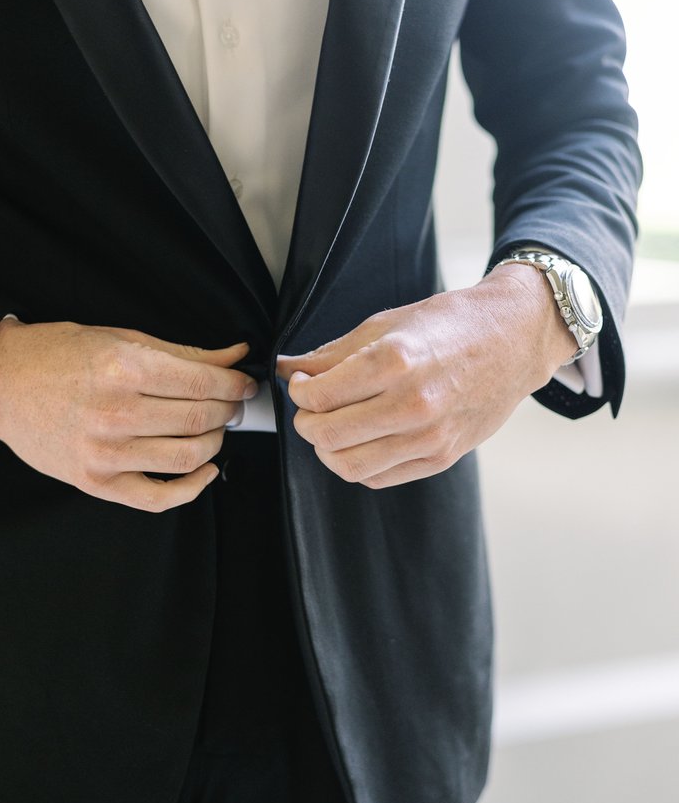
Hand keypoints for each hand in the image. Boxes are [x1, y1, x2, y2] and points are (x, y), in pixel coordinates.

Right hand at [0, 318, 257, 511]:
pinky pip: (158, 498)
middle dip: (227, 410)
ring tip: (213, 428)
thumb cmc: (54, 356)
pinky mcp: (96, 482)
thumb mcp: (119, 338)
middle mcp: (116, 413)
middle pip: (199, 418)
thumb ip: (182, 353)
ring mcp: (105, 453)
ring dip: (214, 442)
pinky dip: (191, 488)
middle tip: (231, 403)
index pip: (203, 383)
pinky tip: (204, 470)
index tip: (243, 384)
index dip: (234, 385)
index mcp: (123, 368)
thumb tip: (233, 357)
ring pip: (188, 457)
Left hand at [275, 265, 577, 489]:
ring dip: (328, 449)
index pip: (319, 397)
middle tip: (311, 407)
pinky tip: (362, 439)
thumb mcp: (385, 324)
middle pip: (327, 436)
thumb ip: (331, 353)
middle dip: (307, 423)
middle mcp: (412, 403)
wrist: (514, 339)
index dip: (299, 392)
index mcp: (393, 361)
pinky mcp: (441, 457)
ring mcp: (429, 436)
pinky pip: (379, 477)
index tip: (302, 383)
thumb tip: (287, 368)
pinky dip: (358, 464)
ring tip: (333, 426)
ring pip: (349, 467)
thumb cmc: (450, 324)